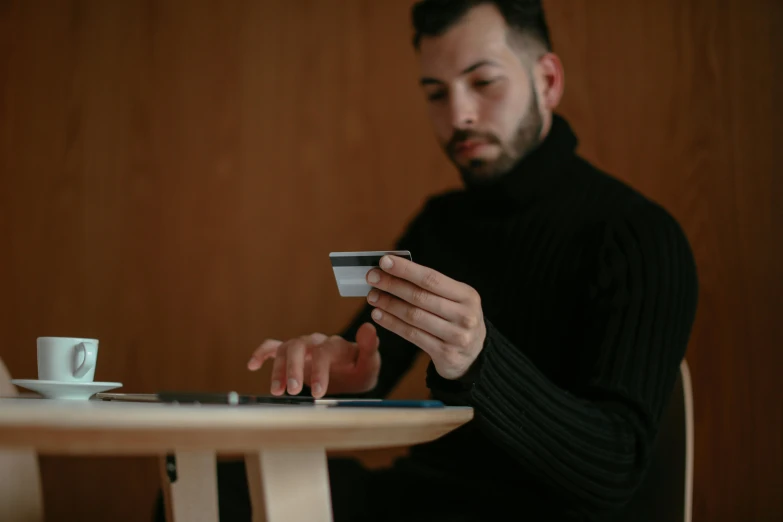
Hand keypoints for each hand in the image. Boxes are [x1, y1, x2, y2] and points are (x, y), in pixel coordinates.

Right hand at [247, 323, 380, 397]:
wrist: (353, 372)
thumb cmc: (360, 369)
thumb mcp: (370, 363)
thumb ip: (369, 347)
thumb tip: (369, 327)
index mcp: (335, 345)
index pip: (324, 353)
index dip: (320, 371)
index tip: (319, 393)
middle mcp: (316, 342)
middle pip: (299, 347)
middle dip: (294, 368)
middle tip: (293, 391)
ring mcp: (302, 347)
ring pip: (285, 350)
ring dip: (278, 370)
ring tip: (277, 392)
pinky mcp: (291, 355)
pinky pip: (272, 348)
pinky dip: (261, 354)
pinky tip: (252, 365)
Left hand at [365, 255, 485, 379]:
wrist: (474, 354)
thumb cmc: (457, 319)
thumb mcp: (455, 299)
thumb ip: (430, 287)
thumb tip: (393, 270)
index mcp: (467, 295)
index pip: (431, 278)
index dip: (406, 269)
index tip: (384, 262)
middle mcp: (464, 315)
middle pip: (420, 297)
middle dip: (392, 285)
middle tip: (372, 278)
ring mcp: (456, 336)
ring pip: (413, 316)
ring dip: (389, 304)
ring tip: (372, 296)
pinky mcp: (445, 353)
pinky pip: (412, 335)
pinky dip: (392, 323)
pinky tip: (379, 315)